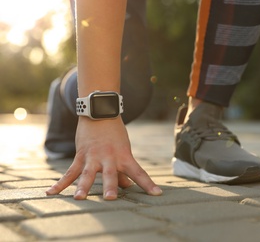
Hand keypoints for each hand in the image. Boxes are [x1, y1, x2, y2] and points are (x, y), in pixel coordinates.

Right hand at [46, 117, 161, 199]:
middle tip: (111, 198)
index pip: (139, 172)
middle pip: (111, 174)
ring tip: (79, 198)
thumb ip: (123, 171)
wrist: (101, 113)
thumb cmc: (115, 135)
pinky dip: (60, 183)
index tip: (158, 194)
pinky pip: (70, 172)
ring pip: (88, 173)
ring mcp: (94, 157)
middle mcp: (109, 158)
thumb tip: (127, 187)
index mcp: (124, 156)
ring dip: (83, 186)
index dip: (148, 184)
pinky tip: (50, 193)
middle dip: (111, 186)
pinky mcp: (81, 156)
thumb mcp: (123, 151)